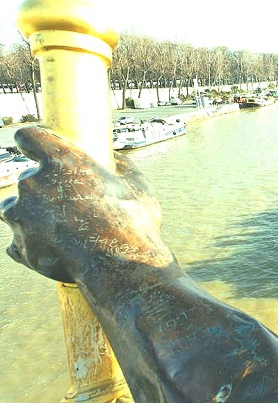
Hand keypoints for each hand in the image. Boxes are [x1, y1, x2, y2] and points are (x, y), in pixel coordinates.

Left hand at [0, 126, 173, 283]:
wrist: (121, 265)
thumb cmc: (133, 221)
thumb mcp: (138, 184)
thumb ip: (121, 166)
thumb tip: (114, 159)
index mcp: (60, 160)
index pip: (28, 136)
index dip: (32, 142)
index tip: (35, 148)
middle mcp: (32, 183)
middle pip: (27, 179)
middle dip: (42, 188)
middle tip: (68, 203)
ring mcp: (21, 216)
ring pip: (14, 209)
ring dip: (30, 215)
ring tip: (60, 229)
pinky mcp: (20, 247)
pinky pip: (17, 242)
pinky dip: (32, 243)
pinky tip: (55, 248)